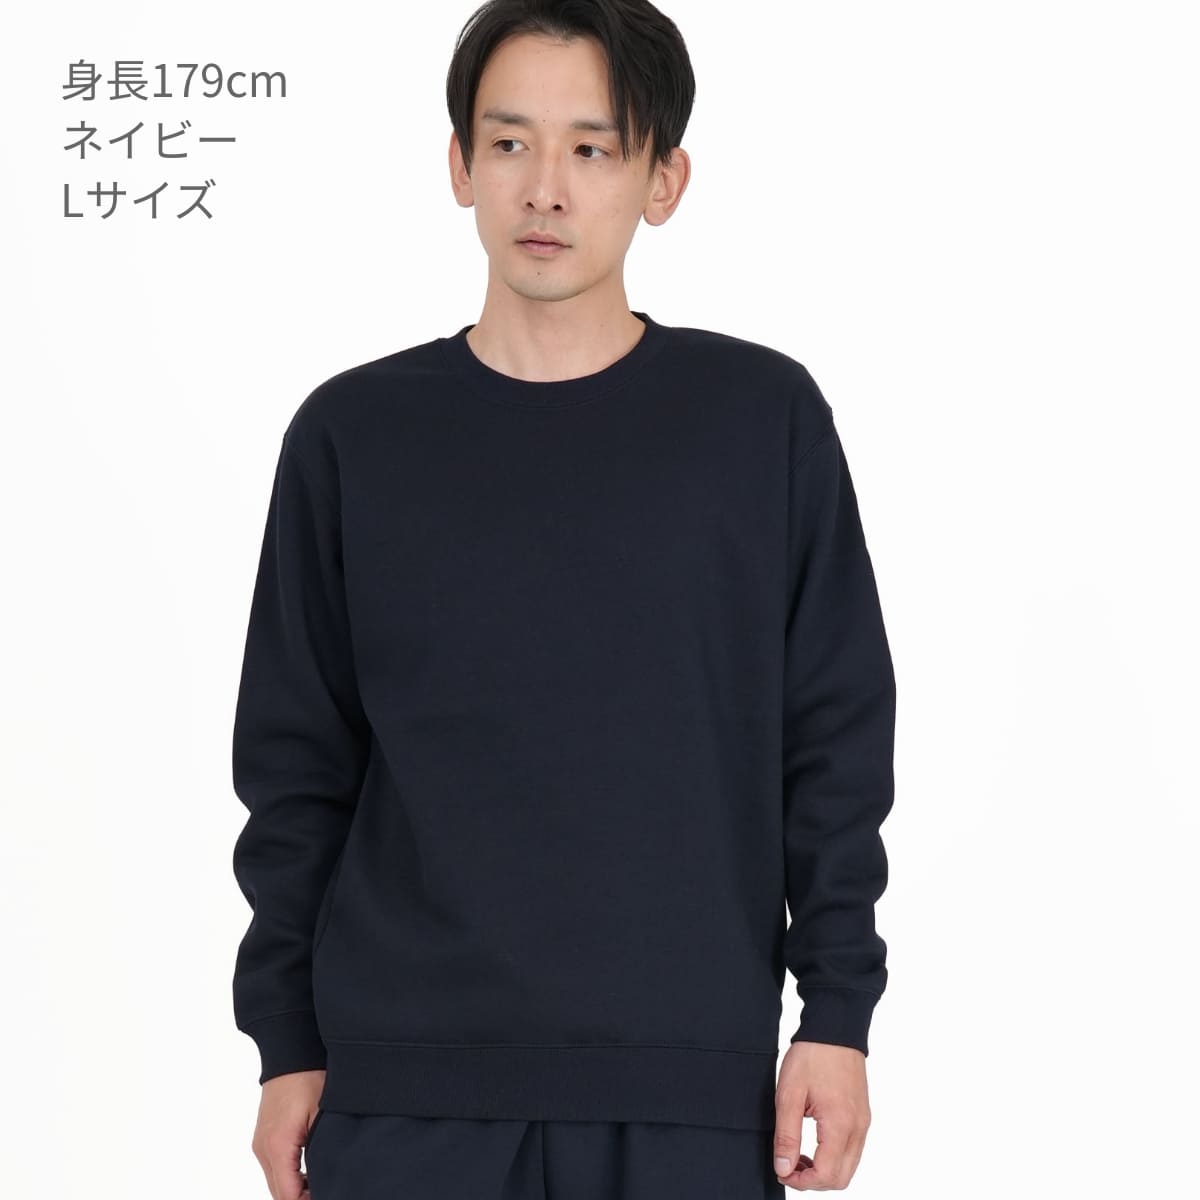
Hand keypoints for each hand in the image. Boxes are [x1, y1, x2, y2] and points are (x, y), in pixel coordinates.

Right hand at [250, 1069, 325, 1198]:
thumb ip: (321, 1151)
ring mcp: (261, 1144)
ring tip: (320, 1187)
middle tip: (327, 1192)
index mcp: (278, 1147)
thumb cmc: (309, 1078)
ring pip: (274, 1182)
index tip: (329, 1195)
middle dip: (299, 1199)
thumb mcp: (322, 1116)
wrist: (290, 1055)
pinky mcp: (263, 1138)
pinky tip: (307, 1175)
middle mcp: (264, 1149)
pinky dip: (287, 1177)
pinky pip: (272, 1168)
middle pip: (278, 1193)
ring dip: (293, 1190)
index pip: (288, 1195)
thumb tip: (327, 1176)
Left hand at [773, 1041, 870, 1189]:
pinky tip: (814, 1143)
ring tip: (799, 1155)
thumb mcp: (789, 1094)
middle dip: (814, 1181)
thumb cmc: (812, 1055)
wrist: (834, 1027)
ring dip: (824, 1170)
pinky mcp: (862, 1115)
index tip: (782, 1171)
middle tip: (789, 1166)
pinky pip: (852, 1149)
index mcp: (840, 1124)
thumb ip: (786, 1135)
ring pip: (848, 1166)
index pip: (826, 1175)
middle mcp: (858, 1128)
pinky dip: (834, 1156)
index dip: (801, 1182)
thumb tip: (784, 1168)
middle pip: (841, 1178)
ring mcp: (863, 1122)